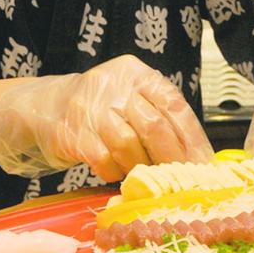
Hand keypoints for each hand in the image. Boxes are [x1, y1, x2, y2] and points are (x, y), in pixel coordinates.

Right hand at [0, 55, 212, 181]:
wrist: (48, 105)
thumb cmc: (103, 106)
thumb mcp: (133, 97)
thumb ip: (161, 116)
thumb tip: (199, 155)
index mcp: (137, 74)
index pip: (174, 105)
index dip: (192, 138)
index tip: (204, 163)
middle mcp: (115, 86)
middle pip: (154, 127)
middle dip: (172, 158)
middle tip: (182, 178)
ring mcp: (91, 109)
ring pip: (129, 146)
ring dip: (141, 166)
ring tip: (145, 173)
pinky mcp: (74, 133)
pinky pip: (105, 160)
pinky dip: (116, 172)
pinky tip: (117, 172)